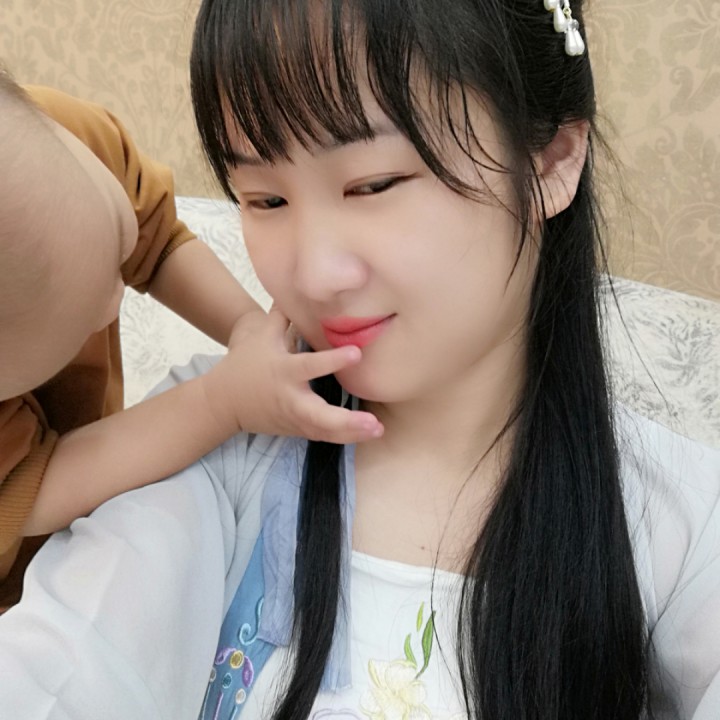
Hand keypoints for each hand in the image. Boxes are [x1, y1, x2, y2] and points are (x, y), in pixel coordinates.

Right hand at [201, 309, 383, 443]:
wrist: (223, 403)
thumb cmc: (244, 363)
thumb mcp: (260, 335)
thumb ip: (283, 314)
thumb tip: (296, 283)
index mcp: (283, 371)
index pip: (310, 366)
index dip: (333, 361)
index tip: (357, 353)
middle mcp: (290, 399)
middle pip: (318, 415)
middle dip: (346, 421)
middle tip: (372, 421)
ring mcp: (293, 419)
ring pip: (324, 431)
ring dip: (351, 433)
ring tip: (377, 430)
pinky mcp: (296, 431)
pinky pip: (322, 436)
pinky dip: (343, 437)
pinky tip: (367, 433)